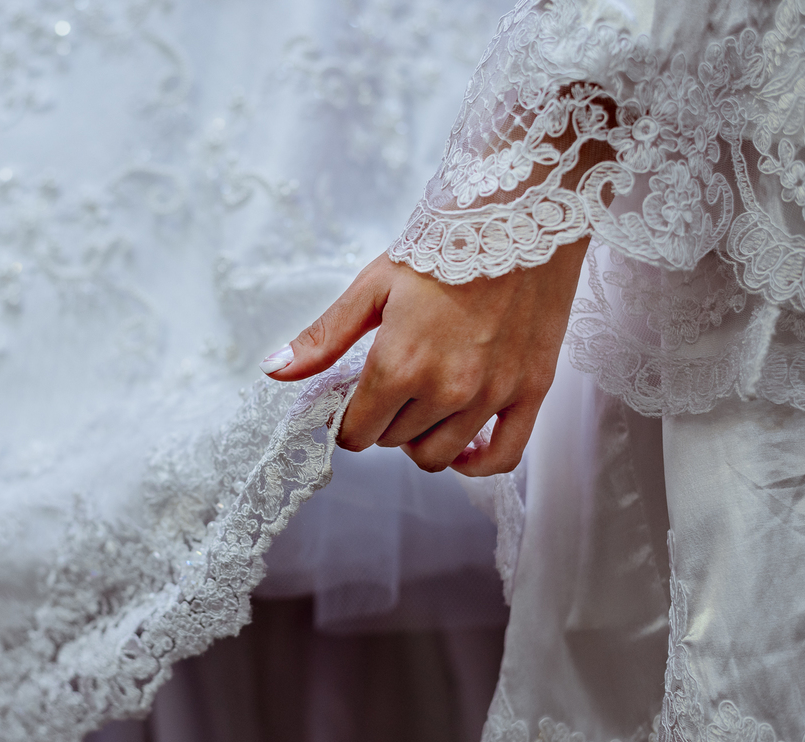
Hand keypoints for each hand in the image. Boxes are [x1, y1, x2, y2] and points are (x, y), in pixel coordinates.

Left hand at [260, 244, 585, 475]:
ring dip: (420, 438)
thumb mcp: (372, 287)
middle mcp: (445, 389)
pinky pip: (502, 457)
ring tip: (420, 405)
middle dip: (382, 421)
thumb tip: (274, 369)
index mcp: (399, 365)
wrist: (519, 216)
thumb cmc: (442, 246)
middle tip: (389, 387)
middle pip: (393, 442)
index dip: (346, 422)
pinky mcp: (530, 392)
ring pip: (437, 455)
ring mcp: (491, 395)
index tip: (352, 401)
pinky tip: (461, 446)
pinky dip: (476, 463)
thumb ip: (324, 337)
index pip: (356, 434)